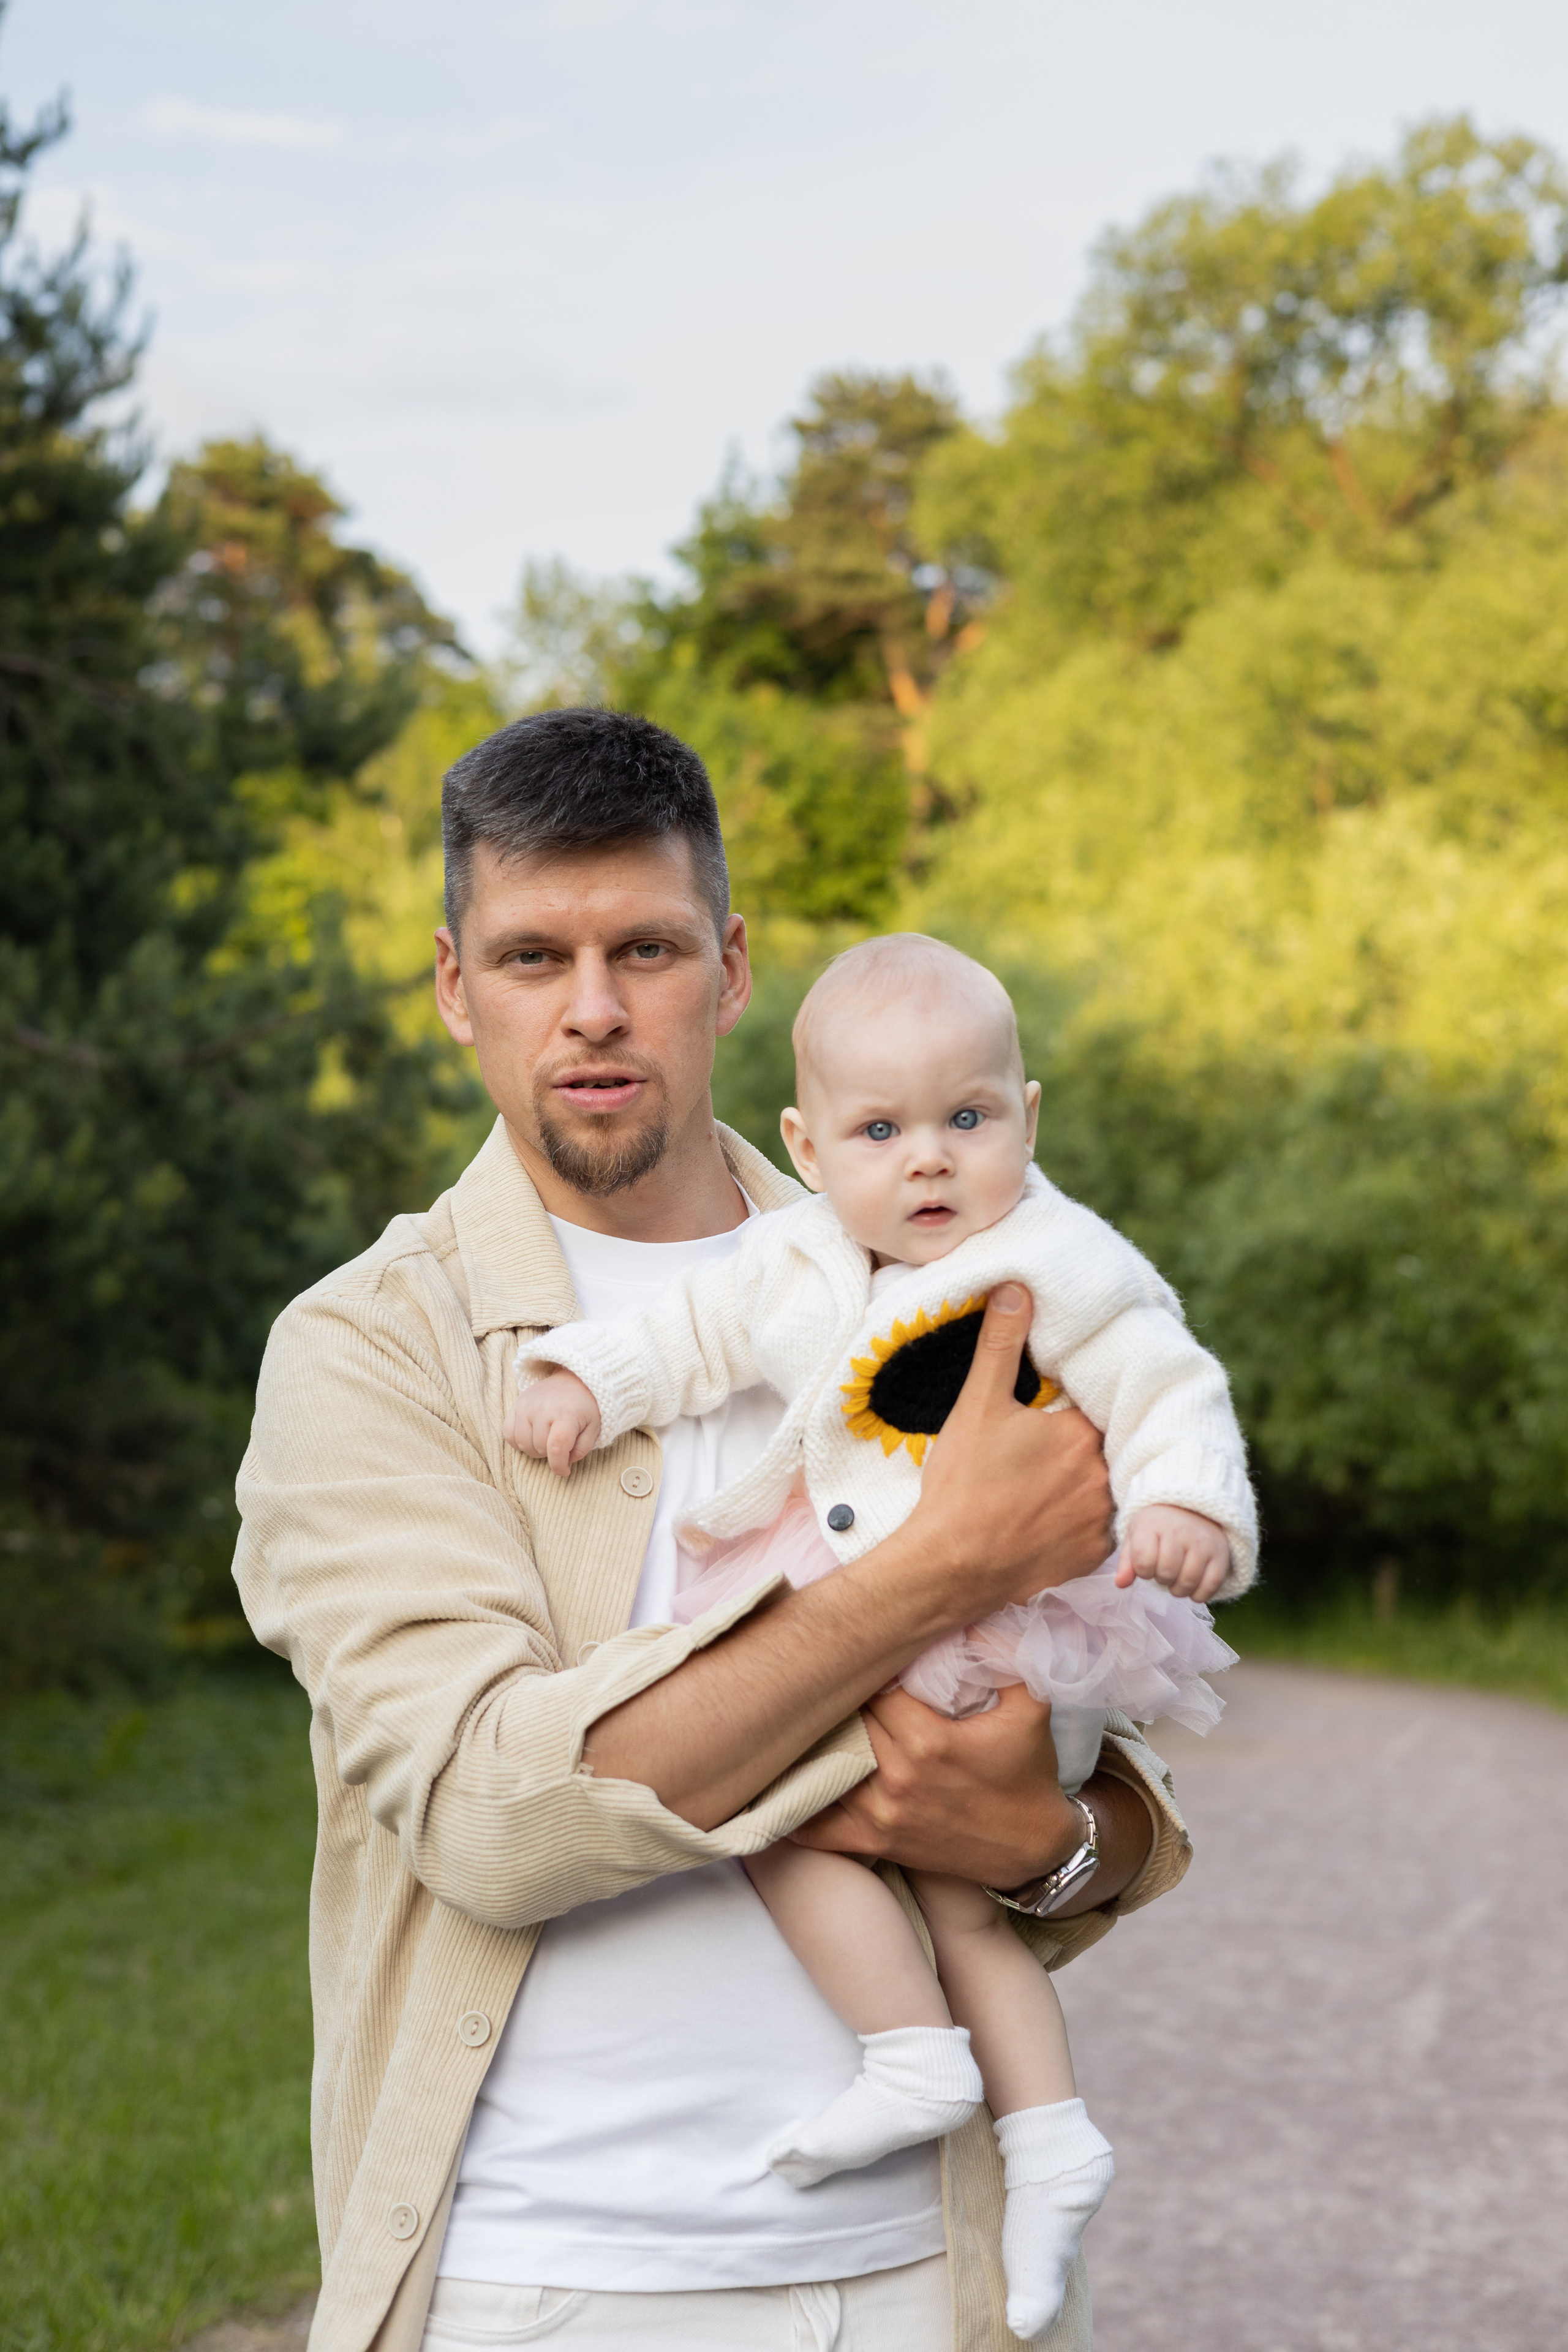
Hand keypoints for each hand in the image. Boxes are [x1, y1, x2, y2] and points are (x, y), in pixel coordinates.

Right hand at [504, 1369, 601, 1475]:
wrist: (573, 1379)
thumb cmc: (585, 1407)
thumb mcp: (593, 1428)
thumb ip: (581, 1449)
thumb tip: (564, 1464)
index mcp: (566, 1414)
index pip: (556, 1448)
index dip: (559, 1466)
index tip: (565, 1471)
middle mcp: (543, 1408)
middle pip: (539, 1448)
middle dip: (551, 1454)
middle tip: (560, 1443)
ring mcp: (526, 1405)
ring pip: (523, 1444)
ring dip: (535, 1449)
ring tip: (547, 1439)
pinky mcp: (516, 1404)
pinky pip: (508, 1433)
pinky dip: (518, 1441)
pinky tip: (531, 1435)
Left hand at [787, 1682, 1081, 1886]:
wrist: (1034, 1848)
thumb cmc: (1030, 1774)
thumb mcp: (1031, 1706)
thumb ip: (1003, 1655)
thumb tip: (970, 1616)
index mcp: (928, 1739)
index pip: (874, 1687)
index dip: (868, 1667)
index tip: (864, 1654)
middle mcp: (898, 1777)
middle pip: (847, 1721)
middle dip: (840, 1699)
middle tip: (827, 1676)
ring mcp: (882, 1814)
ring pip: (827, 1765)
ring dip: (818, 1741)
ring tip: (804, 1716)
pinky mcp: (876, 1843)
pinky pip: (818, 1827)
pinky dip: (798, 1806)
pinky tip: (784, 1782)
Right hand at [909, 1284, 1113, 1615]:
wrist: (952, 1566)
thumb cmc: (962, 1484)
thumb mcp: (977, 1405)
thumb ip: (1001, 1344)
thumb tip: (1016, 1289)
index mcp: (1080, 1432)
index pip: (1095, 1400)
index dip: (1073, 1400)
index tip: (1054, 1404)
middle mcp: (1104, 1474)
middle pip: (1104, 1441)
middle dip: (1081, 1439)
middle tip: (1044, 1444)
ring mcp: (1104, 1518)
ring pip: (1107, 1481)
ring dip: (1087, 1476)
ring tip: (1048, 1478)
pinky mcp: (1096, 1554)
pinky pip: (1104, 1524)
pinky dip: (1084, 1515)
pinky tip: (1051, 1512)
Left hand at [1114, 1503, 1229, 1601]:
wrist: (1190, 1508)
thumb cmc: (1157, 1526)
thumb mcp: (1136, 1536)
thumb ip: (1127, 1561)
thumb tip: (1120, 1584)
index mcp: (1153, 1524)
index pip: (1144, 1562)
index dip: (1143, 1570)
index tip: (1147, 1564)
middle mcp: (1180, 1530)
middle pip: (1166, 1573)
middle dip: (1161, 1579)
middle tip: (1164, 1571)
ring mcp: (1203, 1541)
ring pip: (1188, 1581)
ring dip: (1179, 1589)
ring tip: (1176, 1579)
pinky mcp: (1220, 1553)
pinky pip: (1212, 1584)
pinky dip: (1200, 1594)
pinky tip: (1193, 1588)